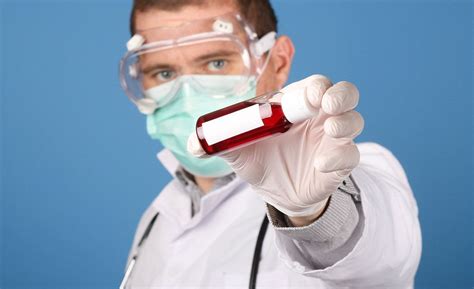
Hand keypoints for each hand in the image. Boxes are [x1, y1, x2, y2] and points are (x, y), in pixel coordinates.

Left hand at [188, 75, 363, 217]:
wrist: (276, 193)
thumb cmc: (261, 162)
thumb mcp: (239, 152)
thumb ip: (219, 143)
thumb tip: (193, 144)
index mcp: (295, 105)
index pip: (313, 85)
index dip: (315, 85)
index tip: (308, 95)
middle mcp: (318, 117)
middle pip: (344, 94)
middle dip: (341, 94)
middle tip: (328, 104)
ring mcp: (332, 139)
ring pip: (354, 120)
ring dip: (346, 122)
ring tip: (331, 130)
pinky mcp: (339, 162)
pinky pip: (350, 155)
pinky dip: (338, 158)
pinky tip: (321, 165)